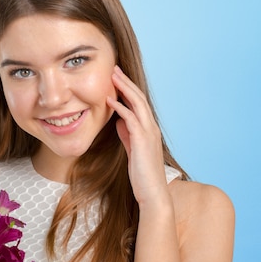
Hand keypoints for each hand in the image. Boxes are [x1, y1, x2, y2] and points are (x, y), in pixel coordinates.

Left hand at [106, 66, 168, 206]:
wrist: (152, 193)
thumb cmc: (141, 173)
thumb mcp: (132, 148)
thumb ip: (127, 134)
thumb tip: (119, 120)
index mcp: (149, 128)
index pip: (139, 102)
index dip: (128, 88)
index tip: (116, 77)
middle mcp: (151, 127)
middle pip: (139, 97)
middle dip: (126, 82)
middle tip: (114, 68)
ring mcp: (148, 133)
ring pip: (137, 104)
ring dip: (124, 88)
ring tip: (112, 76)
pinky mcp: (142, 141)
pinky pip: (130, 119)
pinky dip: (120, 107)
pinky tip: (109, 100)